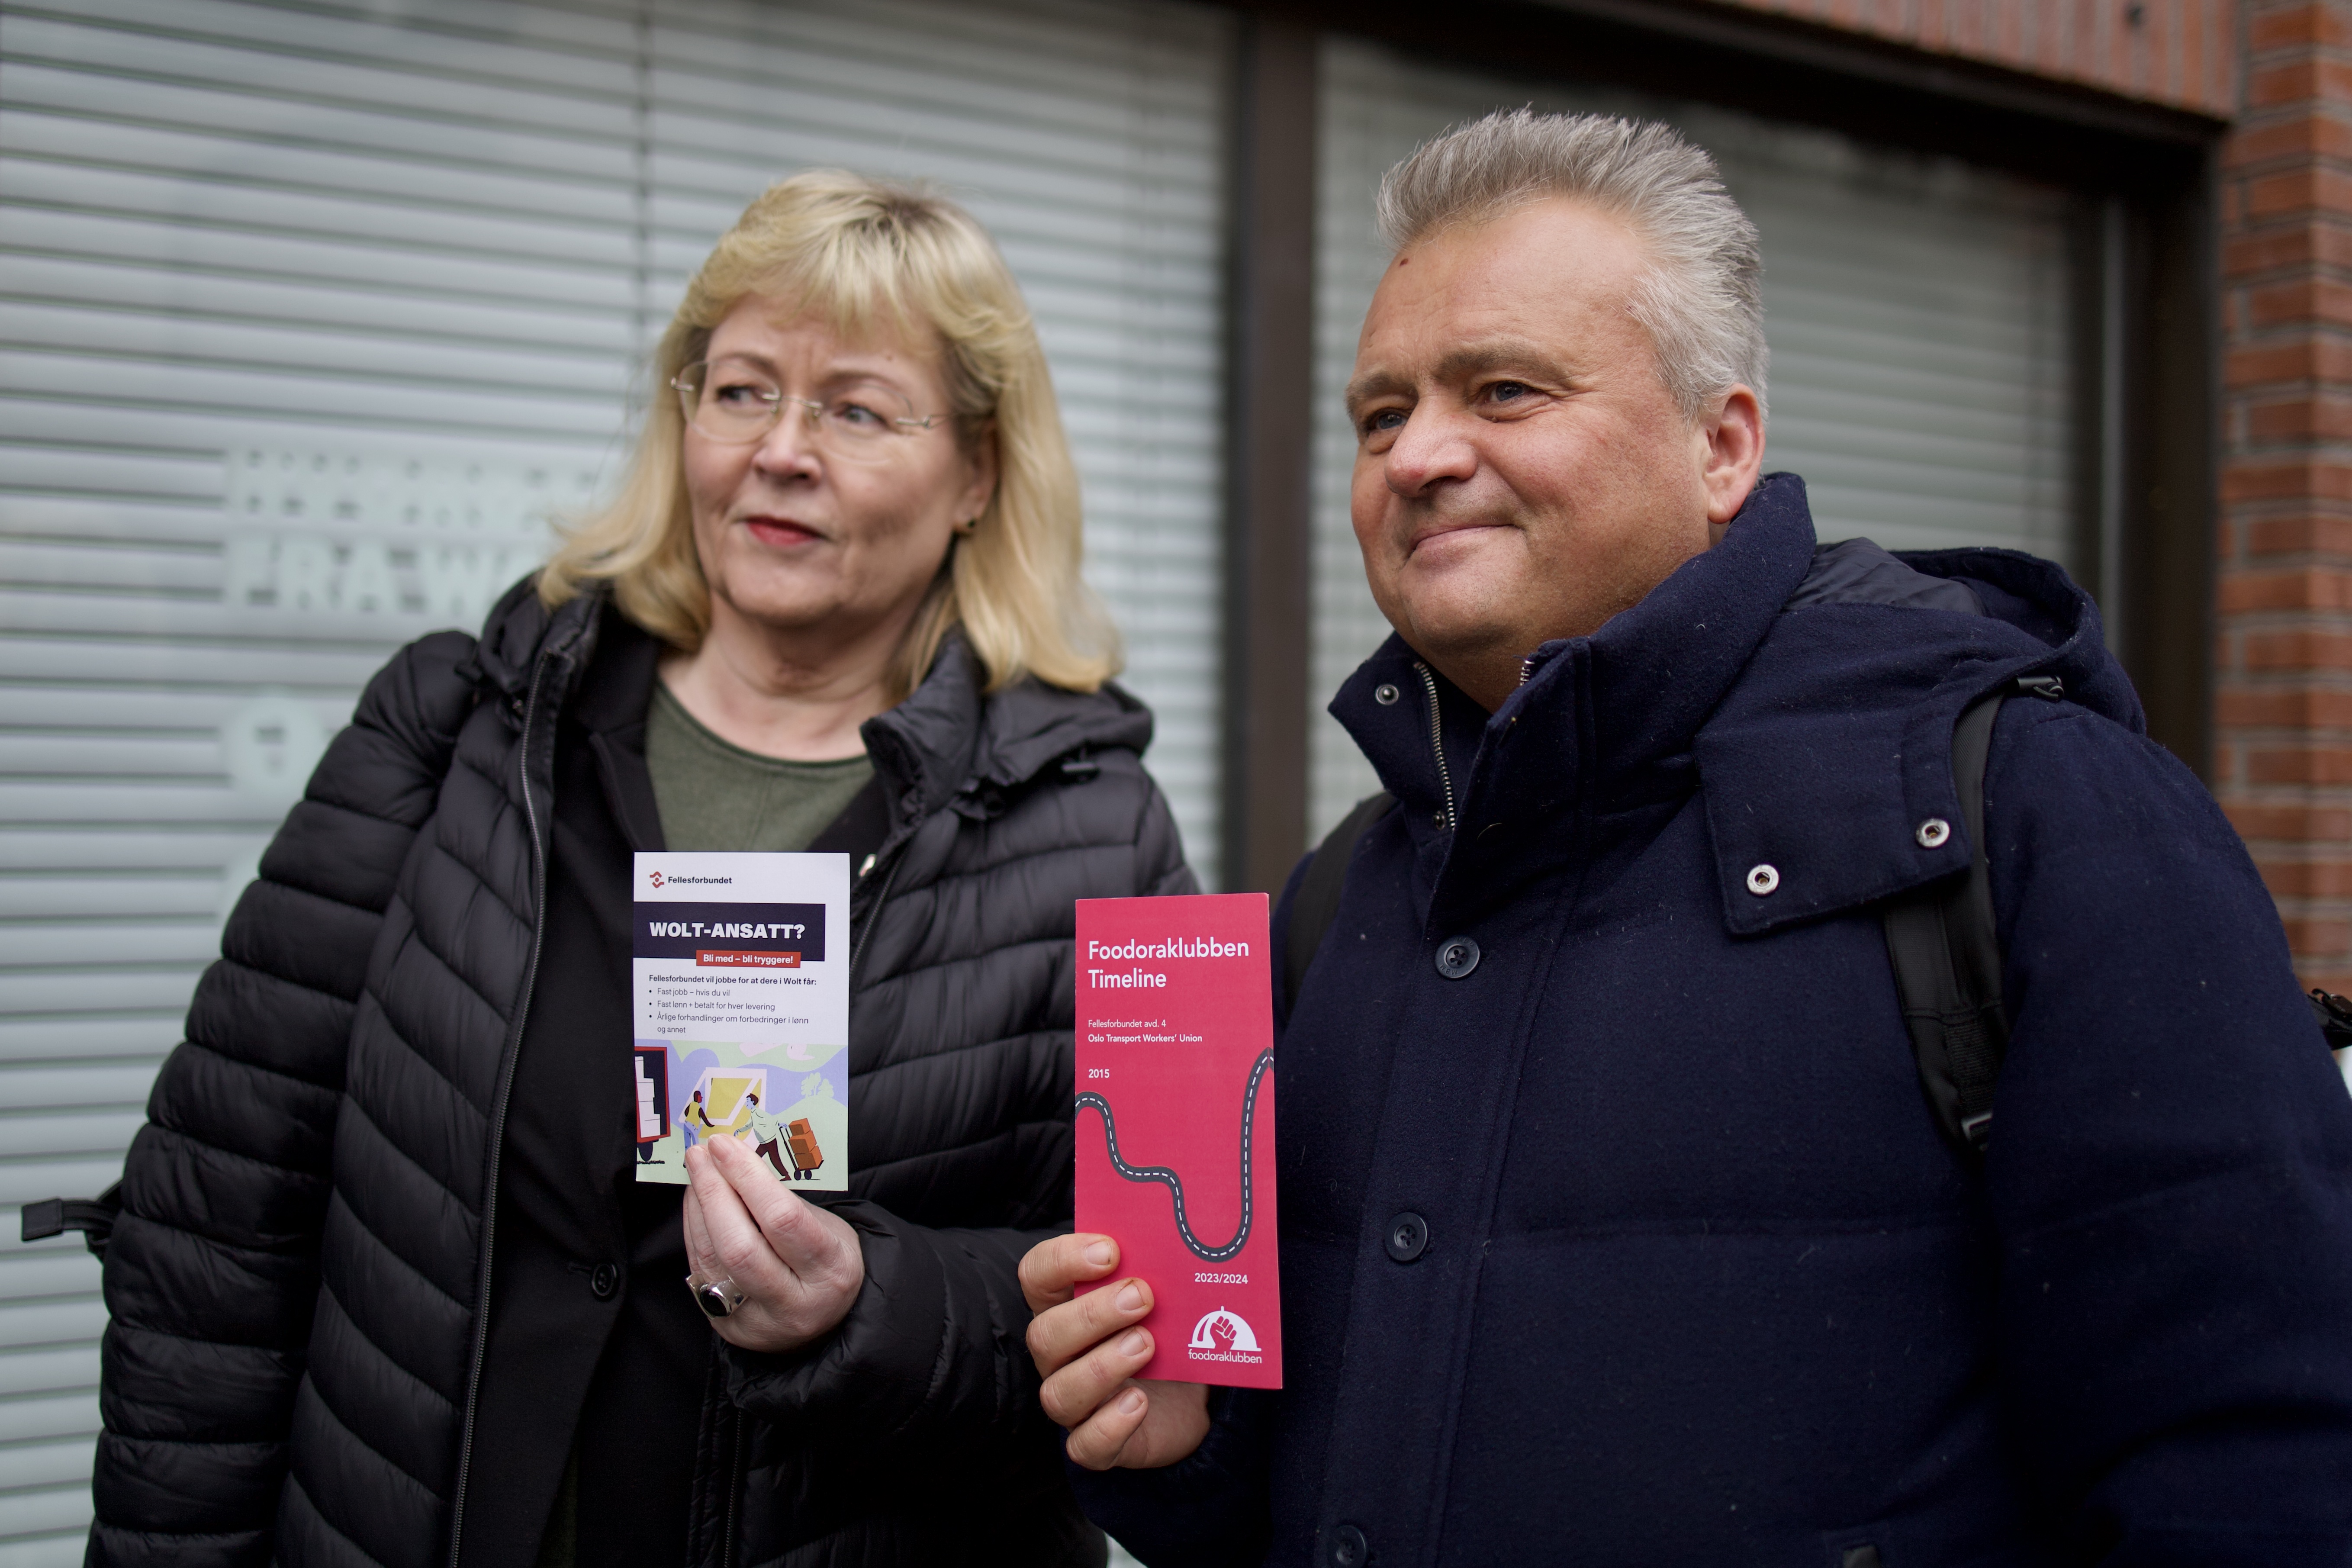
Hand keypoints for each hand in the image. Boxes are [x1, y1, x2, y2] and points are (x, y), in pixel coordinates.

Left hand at [681, 1133, 863, 1352]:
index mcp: (830, 1272)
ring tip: (696, 1172)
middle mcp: (793, 1304)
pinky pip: (700, 1272)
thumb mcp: (824, 1227)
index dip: (748, 1179)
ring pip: (712, 1260)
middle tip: (700, 1154)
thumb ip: (783, 1199)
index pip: (783, 1220)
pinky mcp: (726, 1327)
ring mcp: (756, 1321)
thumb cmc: (826, 1259)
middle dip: (714, 1193)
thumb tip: (736, 1157)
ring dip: (698, 1209)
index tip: (725, 1146)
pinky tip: (696, 1203)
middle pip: (740, 1247)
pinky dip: (695, 1231)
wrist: (824, 1320)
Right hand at [1020, 1233, 1209, 1469]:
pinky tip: (1138, 1404)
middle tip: (1143, 1296)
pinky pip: (1085, 1446)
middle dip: (1092, 1314)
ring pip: (1059, 1392)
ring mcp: (1076, 1402)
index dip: (1063, 1260)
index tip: (1110, 1250)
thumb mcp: (1166, 1289)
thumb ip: (1163, 1258)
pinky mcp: (1098, 1443)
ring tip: (1146, 1344)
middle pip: (1045, 1334)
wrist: (1192, 1392)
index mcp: (1067, 1304)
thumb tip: (1198, 1211)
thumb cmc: (1169, 1326)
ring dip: (1101, 1367)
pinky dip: (1108, 1426)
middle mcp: (1061, 1354)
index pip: (1037, 1274)